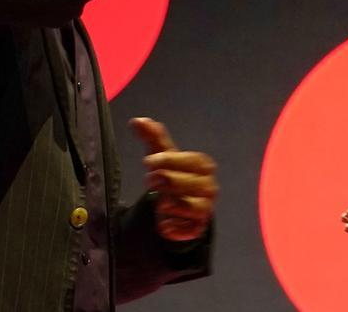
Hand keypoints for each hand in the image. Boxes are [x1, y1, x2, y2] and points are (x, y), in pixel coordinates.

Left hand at [130, 118, 216, 241]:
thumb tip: (137, 120)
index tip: (148, 162)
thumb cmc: (173, 175)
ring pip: (187, 206)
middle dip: (165, 181)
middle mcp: (210, 186)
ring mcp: (206, 208)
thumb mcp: (162, 156)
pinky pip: (184, 228)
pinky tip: (163, 221)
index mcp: (204, 165)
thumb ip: (153, 137)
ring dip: (168, 203)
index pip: (189, 160)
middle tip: (150, 180)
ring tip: (160, 202)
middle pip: (185, 183)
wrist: (181, 208)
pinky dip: (171, 225)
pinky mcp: (198, 228)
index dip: (167, 161)